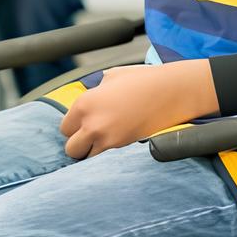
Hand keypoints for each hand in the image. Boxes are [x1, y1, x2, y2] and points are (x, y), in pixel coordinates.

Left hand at [59, 60, 218, 158]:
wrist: (172, 91)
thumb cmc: (142, 80)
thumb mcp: (110, 77)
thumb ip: (94, 91)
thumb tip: (90, 98)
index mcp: (84, 103)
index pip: (64, 128)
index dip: (73, 127)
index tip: (83, 124)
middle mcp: (92, 124)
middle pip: (71, 149)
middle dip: (79, 144)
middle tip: (89, 136)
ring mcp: (109, 139)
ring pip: (87, 158)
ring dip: (92, 152)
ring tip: (103, 141)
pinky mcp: (126, 147)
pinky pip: (106, 158)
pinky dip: (107, 154)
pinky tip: (115, 142)